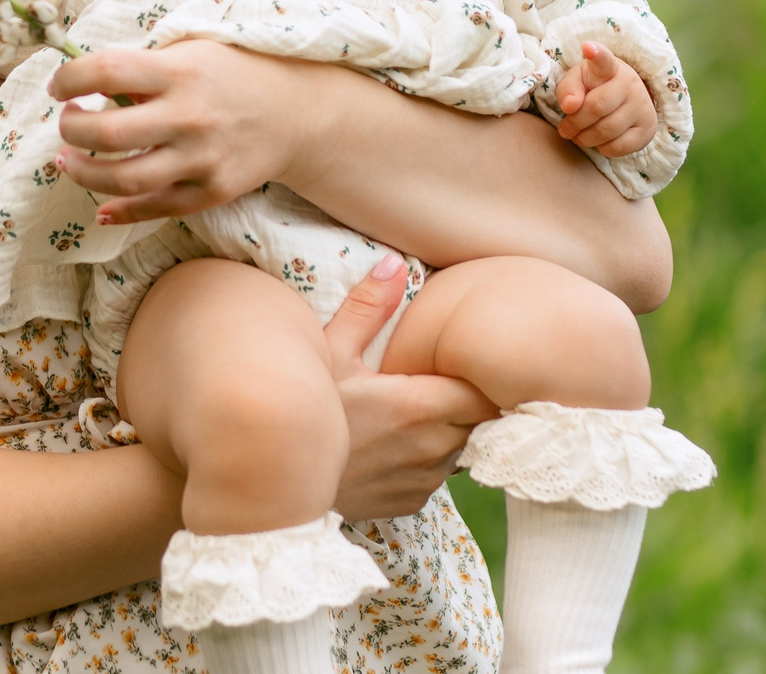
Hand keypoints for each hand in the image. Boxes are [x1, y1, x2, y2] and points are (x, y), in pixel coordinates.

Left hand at [46, 45, 311, 224]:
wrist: (297, 113)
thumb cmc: (233, 74)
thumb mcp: (192, 51)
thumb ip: (145, 67)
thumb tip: (88, 87)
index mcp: (180, 71)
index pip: (108, 71)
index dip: (70, 78)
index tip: (59, 86)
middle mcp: (189, 115)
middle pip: (108, 132)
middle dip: (71, 129)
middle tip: (66, 121)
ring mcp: (202, 158)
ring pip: (125, 179)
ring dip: (83, 173)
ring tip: (67, 161)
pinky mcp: (212, 190)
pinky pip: (156, 208)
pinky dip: (122, 212)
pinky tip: (102, 206)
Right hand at [321, 255, 497, 520]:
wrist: (278, 481)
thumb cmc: (306, 412)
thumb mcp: (329, 352)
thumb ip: (368, 307)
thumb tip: (394, 263)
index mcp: (419, 406)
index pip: (486, 391)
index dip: (484, 375)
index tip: (465, 362)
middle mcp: (432, 447)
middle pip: (480, 419)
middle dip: (469, 399)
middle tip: (439, 378)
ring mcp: (424, 480)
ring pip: (462, 447)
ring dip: (450, 428)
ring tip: (415, 410)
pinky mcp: (412, 502)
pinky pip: (438, 474)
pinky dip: (429, 457)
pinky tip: (397, 442)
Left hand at [553, 41, 655, 157]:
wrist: (624, 101)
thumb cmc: (594, 88)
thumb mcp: (577, 82)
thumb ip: (567, 90)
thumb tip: (570, 107)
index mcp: (609, 68)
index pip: (604, 60)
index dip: (596, 54)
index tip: (588, 47)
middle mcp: (630, 83)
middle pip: (595, 107)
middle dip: (574, 122)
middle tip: (565, 128)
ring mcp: (642, 106)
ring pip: (606, 130)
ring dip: (584, 138)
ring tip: (577, 136)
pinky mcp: (647, 129)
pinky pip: (618, 147)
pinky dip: (602, 148)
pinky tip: (598, 140)